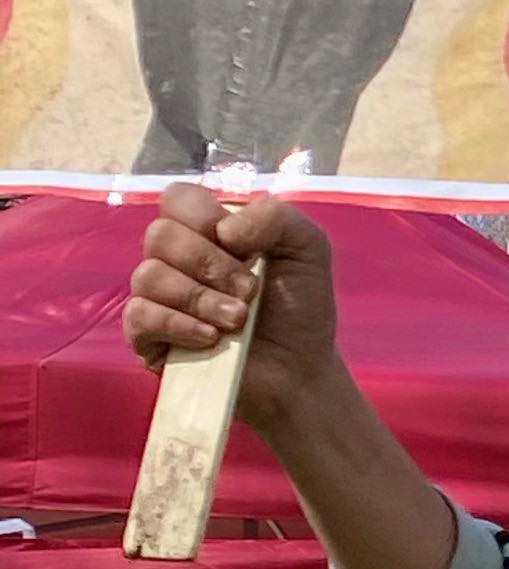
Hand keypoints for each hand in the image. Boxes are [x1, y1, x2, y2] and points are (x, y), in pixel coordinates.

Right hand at [126, 185, 347, 437]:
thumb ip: (276, 216)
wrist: (299, 370)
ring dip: (200, 298)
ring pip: (149, 276)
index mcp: (206, 229)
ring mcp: (157, 297)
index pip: (177, 198)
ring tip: (239, 320)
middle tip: (250, 292)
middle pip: (161, 235)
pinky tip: (212, 338)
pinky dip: (178, 324)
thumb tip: (225, 230)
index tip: (243, 247)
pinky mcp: (148, 336)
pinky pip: (140, 316)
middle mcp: (175, 258)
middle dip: (211, 264)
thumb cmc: (300, 307)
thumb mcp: (307, 248)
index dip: (205, 218)